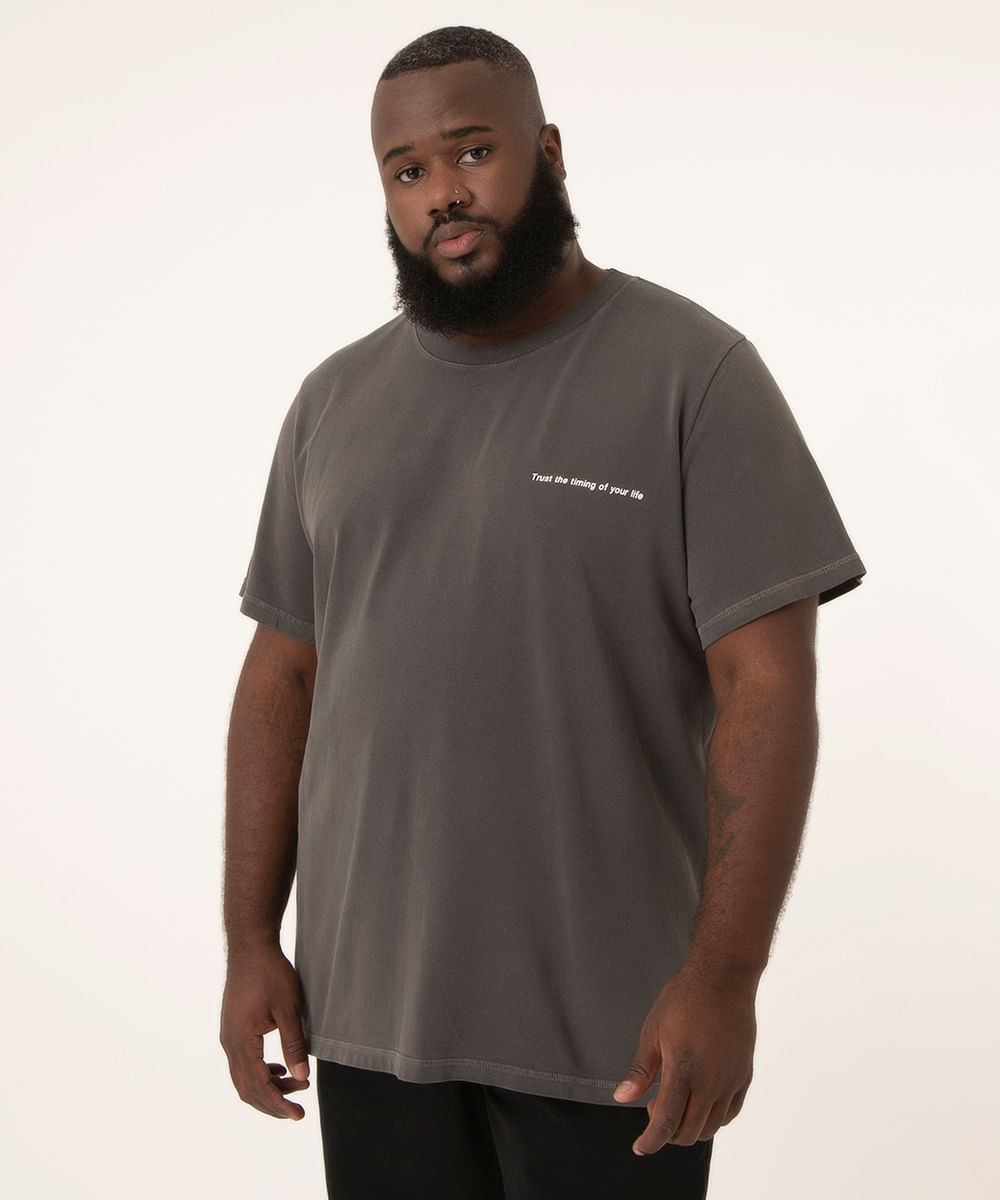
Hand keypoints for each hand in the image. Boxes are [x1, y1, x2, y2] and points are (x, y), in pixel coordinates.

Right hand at [220, 944, 310, 1119]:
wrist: (250, 947)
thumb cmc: (270, 973)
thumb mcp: (288, 1009)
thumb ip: (294, 1045)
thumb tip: (302, 1077)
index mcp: (242, 1042)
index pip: (259, 1086)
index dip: (278, 1104)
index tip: (298, 1115)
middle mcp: (229, 1043)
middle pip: (247, 1088)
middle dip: (272, 1103)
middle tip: (297, 1110)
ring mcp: (228, 1036)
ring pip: (243, 1077)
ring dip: (267, 1087)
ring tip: (295, 1087)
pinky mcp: (232, 1029)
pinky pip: (243, 1062)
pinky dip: (260, 1073)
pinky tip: (279, 1070)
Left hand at [612, 964, 756, 1153]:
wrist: (723, 978)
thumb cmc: (684, 999)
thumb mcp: (652, 1031)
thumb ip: (641, 1070)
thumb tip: (623, 1097)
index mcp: (684, 1071)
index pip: (667, 1122)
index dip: (651, 1140)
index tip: (640, 1147)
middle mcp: (711, 1083)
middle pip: (689, 1131)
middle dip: (668, 1134)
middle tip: (654, 1112)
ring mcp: (731, 1081)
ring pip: (711, 1126)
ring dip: (690, 1128)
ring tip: (675, 1104)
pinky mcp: (744, 1074)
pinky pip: (730, 1112)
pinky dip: (713, 1119)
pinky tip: (701, 1103)